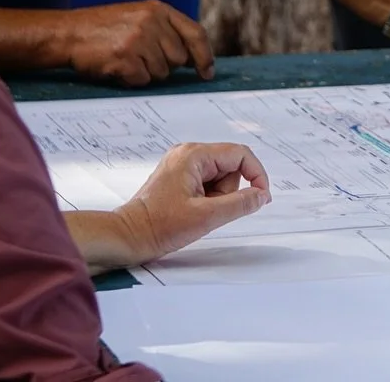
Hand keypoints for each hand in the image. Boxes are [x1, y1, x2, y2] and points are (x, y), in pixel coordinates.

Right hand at [65, 1, 214, 86]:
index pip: (195, 33)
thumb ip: (165, 30)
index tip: (207, 72)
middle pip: (179, 58)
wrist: (67, 33)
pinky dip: (130, 79)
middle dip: (164, 65)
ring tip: (124, 59)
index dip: (204, 55)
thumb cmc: (103, 29)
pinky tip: (116, 66)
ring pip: (161, 73)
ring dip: (145, 73)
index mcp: (159, 9)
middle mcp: (152, 22)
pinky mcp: (125, 58)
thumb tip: (192, 57)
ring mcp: (139, 40)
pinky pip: (142, 80)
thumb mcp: (139, 16)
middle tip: (139, 58)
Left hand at [113, 143, 271, 263]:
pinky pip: (208, 184)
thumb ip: (240, 204)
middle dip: (228, 192)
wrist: (128, 237)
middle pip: (231, 167)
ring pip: (221, 177)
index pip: (240, 155)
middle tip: (209, 210)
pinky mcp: (180, 177)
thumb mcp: (206, 217)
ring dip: (218, 197)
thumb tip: (261, 196)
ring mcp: (183, 164)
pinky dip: (208, 199)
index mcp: (194, 155)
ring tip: (197, 212)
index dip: (256, 174)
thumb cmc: (159, 226)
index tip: (261, 198)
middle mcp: (188, 154)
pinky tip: (192, 211)